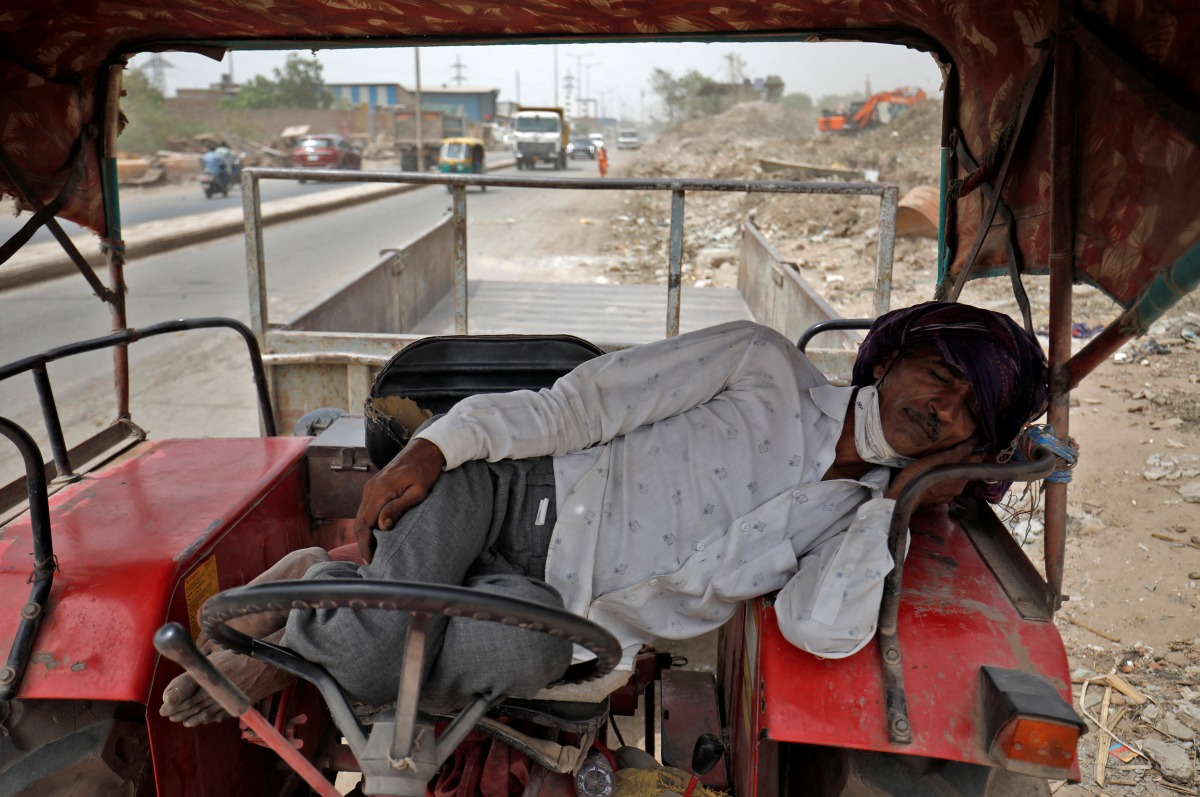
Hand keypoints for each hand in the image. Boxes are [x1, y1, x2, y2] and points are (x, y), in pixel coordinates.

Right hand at [353, 438, 445, 562]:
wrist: (423, 450)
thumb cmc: (425, 471)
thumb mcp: (417, 492)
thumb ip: (399, 508)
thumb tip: (382, 526)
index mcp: (380, 491)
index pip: (365, 523)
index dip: (365, 543)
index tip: (370, 559)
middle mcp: (371, 489)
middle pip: (359, 521)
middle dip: (362, 542)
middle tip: (370, 560)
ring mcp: (371, 487)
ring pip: (361, 515)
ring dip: (364, 533)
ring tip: (372, 551)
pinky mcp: (374, 487)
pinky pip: (366, 508)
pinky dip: (367, 523)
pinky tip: (375, 533)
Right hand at [884, 440, 982, 504]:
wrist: (903, 498)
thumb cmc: (916, 476)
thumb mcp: (935, 460)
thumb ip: (955, 453)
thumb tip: (973, 443)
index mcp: (960, 474)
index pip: (976, 459)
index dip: (979, 448)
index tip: (978, 438)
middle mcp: (960, 485)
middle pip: (968, 468)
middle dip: (970, 457)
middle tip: (967, 445)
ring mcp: (952, 493)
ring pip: (960, 476)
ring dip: (958, 467)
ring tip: (952, 458)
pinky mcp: (944, 498)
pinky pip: (951, 485)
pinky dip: (950, 477)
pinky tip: (941, 473)